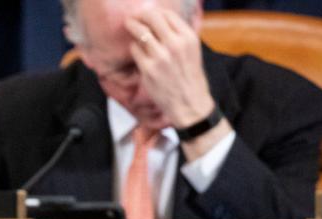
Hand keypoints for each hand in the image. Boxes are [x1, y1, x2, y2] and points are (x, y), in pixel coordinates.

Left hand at [125, 5, 214, 128]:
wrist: (189, 103)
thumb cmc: (189, 77)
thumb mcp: (192, 51)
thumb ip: (179, 36)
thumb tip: (162, 22)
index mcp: (188, 37)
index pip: (167, 15)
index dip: (155, 12)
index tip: (148, 15)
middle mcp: (175, 44)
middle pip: (152, 18)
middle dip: (141, 15)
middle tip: (134, 17)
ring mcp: (160, 57)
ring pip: (141, 32)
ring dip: (133, 27)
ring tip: (129, 25)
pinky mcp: (148, 69)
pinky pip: (135, 49)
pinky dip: (134, 47)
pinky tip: (137, 50)